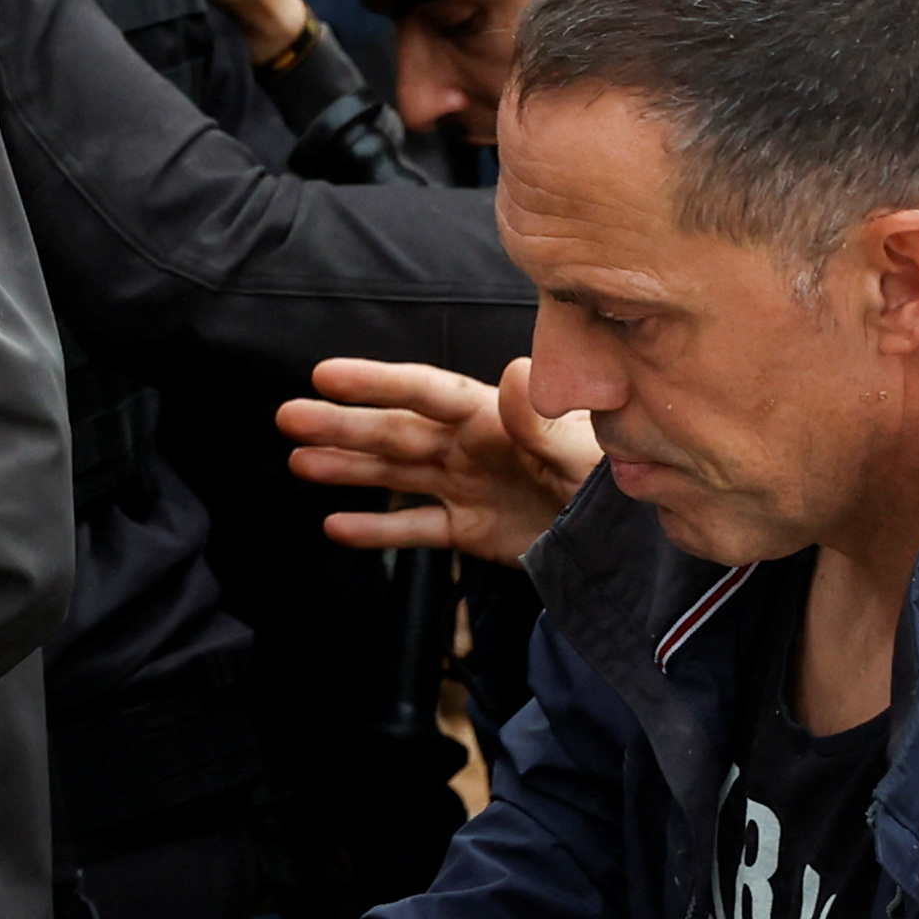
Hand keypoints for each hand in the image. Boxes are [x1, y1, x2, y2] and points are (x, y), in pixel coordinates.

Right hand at [276, 353, 596, 556]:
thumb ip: (542, 423)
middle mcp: (471, 446)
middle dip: (342, 425)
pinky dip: (378, 530)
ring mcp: (467, 486)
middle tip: (288, 418)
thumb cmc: (612, 487)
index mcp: (494, 419)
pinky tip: (337, 525)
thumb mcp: (584, 454)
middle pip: (396, 432)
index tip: (326, 375)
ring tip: (298, 461)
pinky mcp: (470, 530)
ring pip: (395, 475)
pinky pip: (416, 527)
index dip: (376, 383)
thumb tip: (511, 374)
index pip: (425, 393)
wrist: (630, 544)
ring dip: (347, 468)